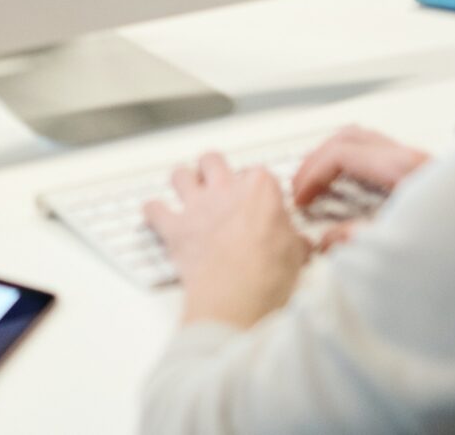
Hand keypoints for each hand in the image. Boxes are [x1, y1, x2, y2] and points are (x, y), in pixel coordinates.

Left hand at [143, 153, 308, 329]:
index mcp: (259, 189)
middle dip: (211, 169)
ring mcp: (197, 206)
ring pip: (180, 175)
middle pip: (212, 160)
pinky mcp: (175, 226)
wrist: (237, 295)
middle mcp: (225, 189)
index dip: (255, 187)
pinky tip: (156, 216)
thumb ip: (294, 240)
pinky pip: (153, 209)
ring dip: (181, 183)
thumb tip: (301, 244)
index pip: (257, 174)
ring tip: (185, 193)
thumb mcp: (297, 254)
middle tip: (214, 183)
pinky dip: (153, 212)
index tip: (256, 199)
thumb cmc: (268, 275)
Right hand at [291, 126, 427, 249]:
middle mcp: (412, 158)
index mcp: (403, 168)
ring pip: (366, 141)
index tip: (301, 200)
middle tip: (300, 186)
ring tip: (320, 182)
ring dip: (335, 157)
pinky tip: (353, 189)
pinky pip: (382, 154)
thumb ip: (358, 240)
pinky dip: (357, 164)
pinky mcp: (429, 175)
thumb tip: (329, 239)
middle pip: (349, 138)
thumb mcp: (402, 247)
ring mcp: (422, 163)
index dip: (312, 176)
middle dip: (316, 160)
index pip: (340, 154)